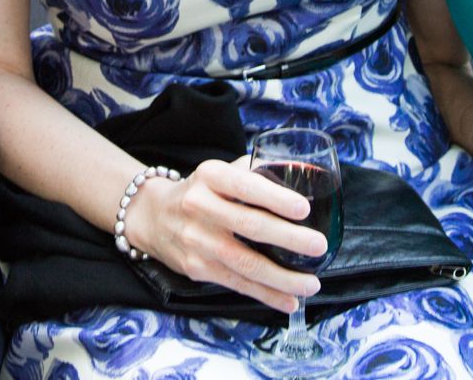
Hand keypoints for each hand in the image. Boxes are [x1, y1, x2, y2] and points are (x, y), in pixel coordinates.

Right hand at [120, 156, 327, 313]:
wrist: (154, 216)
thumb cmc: (201, 191)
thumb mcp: (219, 172)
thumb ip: (253, 172)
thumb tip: (300, 177)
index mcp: (210, 176)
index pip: (244, 185)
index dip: (274, 198)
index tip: (303, 209)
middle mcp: (199, 206)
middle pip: (249, 226)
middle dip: (288, 238)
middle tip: (318, 245)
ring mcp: (196, 240)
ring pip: (245, 262)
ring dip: (282, 277)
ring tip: (312, 284)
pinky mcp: (196, 268)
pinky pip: (237, 284)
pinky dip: (266, 295)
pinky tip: (290, 300)